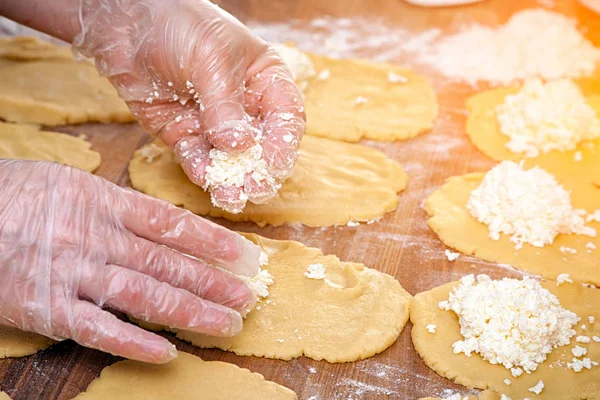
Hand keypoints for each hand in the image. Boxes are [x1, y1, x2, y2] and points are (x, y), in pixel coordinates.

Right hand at [0, 160, 259, 362]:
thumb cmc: (12, 194)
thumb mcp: (68, 182)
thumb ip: (114, 205)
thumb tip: (162, 226)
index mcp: (102, 201)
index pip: (171, 224)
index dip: (211, 241)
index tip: (243, 256)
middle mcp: (94, 237)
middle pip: (166, 263)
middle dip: (212, 282)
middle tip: (247, 297)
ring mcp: (71, 273)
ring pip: (143, 295)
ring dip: (189, 312)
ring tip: (225, 324)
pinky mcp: (45, 307)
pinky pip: (96, 328)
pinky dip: (132, 342)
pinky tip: (166, 353)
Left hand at [73, 0, 305, 212]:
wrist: (125, 23)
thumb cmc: (180, 24)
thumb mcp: (210, 58)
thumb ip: (224, 104)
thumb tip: (238, 144)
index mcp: (265, 80)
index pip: (286, 116)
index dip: (284, 142)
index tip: (276, 164)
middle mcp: (244, 106)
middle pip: (261, 145)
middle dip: (259, 168)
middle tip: (254, 188)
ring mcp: (214, 123)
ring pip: (229, 159)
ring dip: (230, 178)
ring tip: (229, 195)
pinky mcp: (184, 134)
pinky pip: (197, 158)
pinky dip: (200, 169)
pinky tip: (203, 176)